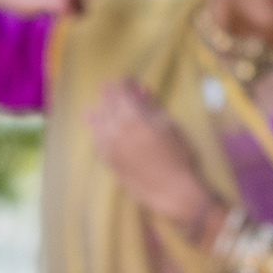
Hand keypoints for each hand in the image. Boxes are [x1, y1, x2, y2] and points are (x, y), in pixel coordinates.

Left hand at [87, 80, 216, 231]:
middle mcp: (114, 128)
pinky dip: (97, 126)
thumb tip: (141, 92)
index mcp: (132, 117)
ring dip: (102, 108)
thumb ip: (152, 107)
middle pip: (105, 101)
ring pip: (95, 117)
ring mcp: (107, 144)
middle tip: (121, 92)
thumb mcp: (170, 127)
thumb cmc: (177, 157)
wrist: (171, 191)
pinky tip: (102, 125)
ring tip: (111, 108)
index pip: (119, 90)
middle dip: (113, 93)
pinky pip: (94, 136)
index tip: (130, 81)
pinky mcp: (105, 158)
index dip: (124, 82)